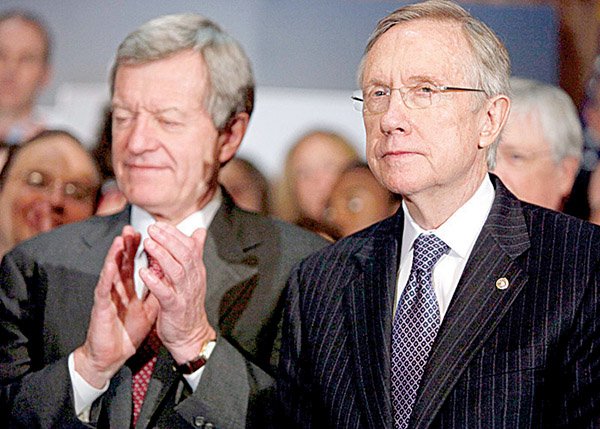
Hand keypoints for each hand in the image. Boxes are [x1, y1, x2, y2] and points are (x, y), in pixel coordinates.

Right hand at [74, 226, 158, 387]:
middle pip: (123, 262)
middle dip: (128, 244)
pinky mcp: (101, 308)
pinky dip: (108, 277)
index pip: (136, 263)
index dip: (143, 249)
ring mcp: (108, 296)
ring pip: (111, 271)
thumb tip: (171, 275)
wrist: (112, 355)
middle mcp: (117, 288)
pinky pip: (104, 290)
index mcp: (129, 288)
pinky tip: (111, 266)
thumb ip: (158, 290)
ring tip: (122, 238)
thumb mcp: (149, 308)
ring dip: (116, 254)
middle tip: (132, 227)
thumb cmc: (127, 331)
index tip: (151, 234)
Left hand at [140, 222, 215, 364]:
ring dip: (162, 255)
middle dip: (168, 239)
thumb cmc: (188, 305)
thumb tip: (199, 231)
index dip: (174, 234)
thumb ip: (194, 253)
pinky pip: (165, 293)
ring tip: (148, 244)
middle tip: (152, 229)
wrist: (191, 335)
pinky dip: (155, 281)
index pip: (189, 246)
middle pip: (184, 254)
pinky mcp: (175, 308)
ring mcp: (185, 294)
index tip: (160, 225)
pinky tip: (143, 272)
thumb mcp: (193, 276)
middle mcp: (193, 280)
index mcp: (196, 271)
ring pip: (176, 270)